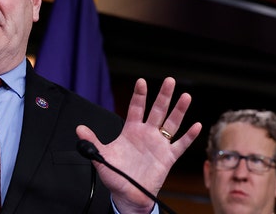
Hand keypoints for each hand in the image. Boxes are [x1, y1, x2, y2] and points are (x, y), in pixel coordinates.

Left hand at [76, 77, 201, 213]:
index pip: (136, 108)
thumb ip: (92, 141)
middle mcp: (147, 134)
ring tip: (185, 96)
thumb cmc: (115, 174)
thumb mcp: (101, 156)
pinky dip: (189, 136)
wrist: (127, 194)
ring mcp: (159, 144)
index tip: (141, 81)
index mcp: (131, 130)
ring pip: (171, 123)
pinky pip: (180, 145)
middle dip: (163, 96)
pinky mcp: (168, 157)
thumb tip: (79, 129)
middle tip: (169, 81)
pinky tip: (196, 126)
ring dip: (179, 111)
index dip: (139, 95)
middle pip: (157, 110)